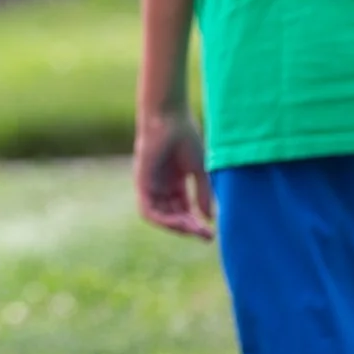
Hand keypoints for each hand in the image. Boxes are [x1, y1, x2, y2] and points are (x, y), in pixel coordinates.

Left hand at [135, 109, 215, 240]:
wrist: (170, 118)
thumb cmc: (185, 136)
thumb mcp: (198, 169)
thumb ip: (203, 193)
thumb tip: (209, 218)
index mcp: (174, 182)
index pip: (183, 210)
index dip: (196, 224)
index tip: (211, 233)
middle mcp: (161, 186)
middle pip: (173, 216)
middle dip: (189, 228)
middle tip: (205, 236)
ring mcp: (150, 185)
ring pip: (160, 216)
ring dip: (176, 227)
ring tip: (193, 230)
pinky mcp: (142, 182)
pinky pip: (148, 210)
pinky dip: (162, 220)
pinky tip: (178, 223)